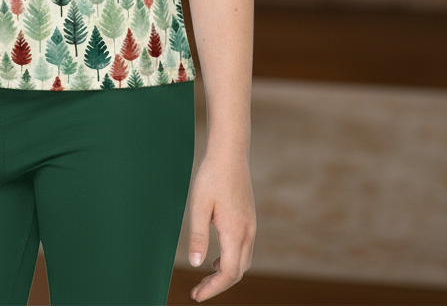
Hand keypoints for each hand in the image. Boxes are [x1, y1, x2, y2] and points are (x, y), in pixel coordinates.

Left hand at [186, 153, 255, 301]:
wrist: (230, 154)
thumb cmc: (211, 177)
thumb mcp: (198, 206)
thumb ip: (198, 236)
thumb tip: (196, 264)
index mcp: (235, 232)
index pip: (228, 273)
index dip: (213, 288)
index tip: (196, 296)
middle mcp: (247, 232)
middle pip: (238, 271)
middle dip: (218, 285)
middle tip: (197, 291)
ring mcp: (250, 226)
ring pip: (243, 261)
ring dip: (225, 274)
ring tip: (205, 279)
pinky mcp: (249, 219)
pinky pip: (243, 249)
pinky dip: (231, 261)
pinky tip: (216, 259)